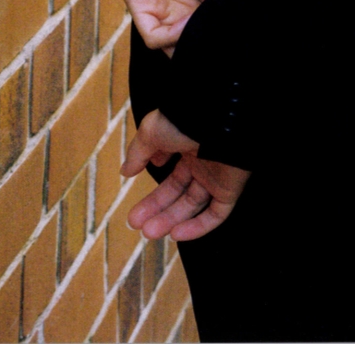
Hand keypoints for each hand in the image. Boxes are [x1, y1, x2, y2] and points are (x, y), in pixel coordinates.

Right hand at [122, 107, 250, 240]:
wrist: (216, 119)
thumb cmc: (182, 121)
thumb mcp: (151, 132)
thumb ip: (138, 153)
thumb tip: (125, 171)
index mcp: (186, 145)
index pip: (171, 173)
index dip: (155, 185)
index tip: (137, 194)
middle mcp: (202, 162)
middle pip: (178, 192)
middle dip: (156, 209)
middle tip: (135, 224)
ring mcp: (216, 177)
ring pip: (193, 205)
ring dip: (170, 221)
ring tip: (148, 233)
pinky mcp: (230, 189)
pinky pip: (215, 214)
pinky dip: (197, 228)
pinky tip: (175, 234)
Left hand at [125, 0, 229, 54]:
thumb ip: (221, 16)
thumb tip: (219, 47)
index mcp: (192, 10)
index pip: (195, 44)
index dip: (207, 50)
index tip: (223, 51)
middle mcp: (172, 12)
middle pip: (180, 51)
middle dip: (195, 53)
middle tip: (211, 47)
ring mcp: (155, 7)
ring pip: (167, 47)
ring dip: (185, 45)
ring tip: (202, 31)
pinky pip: (151, 34)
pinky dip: (170, 37)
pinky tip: (186, 24)